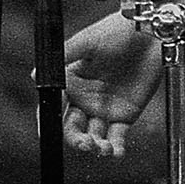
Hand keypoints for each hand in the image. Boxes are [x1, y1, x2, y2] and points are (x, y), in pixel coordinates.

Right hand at [62, 12, 162, 158]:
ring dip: (96, 146)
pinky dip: (116, 148)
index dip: (50, 120)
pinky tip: (116, 153)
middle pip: (72, 127)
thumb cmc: (117, 32)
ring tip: (103, 149)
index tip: (51, 129)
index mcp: (71, 82)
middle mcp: (85, 99)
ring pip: (94, 136)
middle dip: (75, 139)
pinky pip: (117, 136)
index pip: (54, 107)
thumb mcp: (88, 41)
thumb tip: (35, 75)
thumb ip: (64, 57)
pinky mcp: (125, 115)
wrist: (150, 32)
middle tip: (84, 143)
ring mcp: (104, 108)